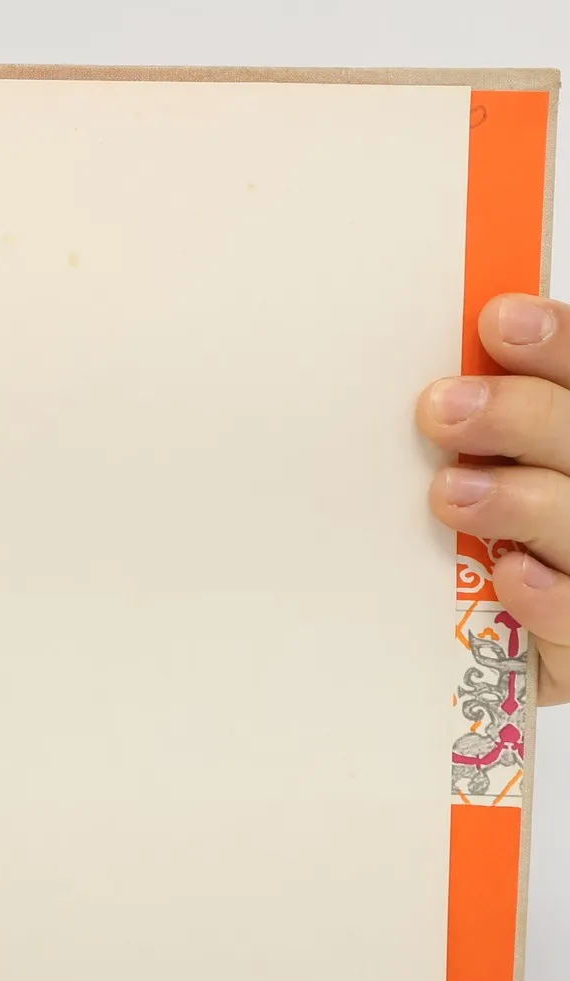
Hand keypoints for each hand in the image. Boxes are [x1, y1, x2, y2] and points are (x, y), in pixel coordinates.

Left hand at [422, 293, 569, 704]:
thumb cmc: (474, 546)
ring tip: (452, 496)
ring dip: (522, 502)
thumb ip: (466, 428)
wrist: (507, 660)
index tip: (499, 320)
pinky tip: (511, 577)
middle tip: (443, 411)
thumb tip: (423, 371)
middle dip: (522, 416)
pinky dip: (551, 596)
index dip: (558, 343)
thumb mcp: (470, 471)